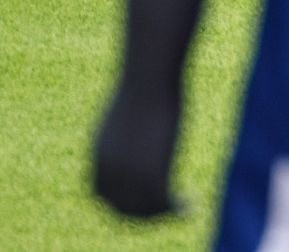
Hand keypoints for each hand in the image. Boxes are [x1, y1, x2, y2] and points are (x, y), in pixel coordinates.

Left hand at [92, 77, 183, 217]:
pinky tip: (190, 202)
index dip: (119, 201)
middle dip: (143, 213)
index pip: (100, 193)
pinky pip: (163, 204)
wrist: (149, 75)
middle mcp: (108, 167)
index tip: (142, 200)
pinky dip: (177, 209)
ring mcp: (128, 173)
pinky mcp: (150, 174)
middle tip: (166, 208)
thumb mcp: (130, 111)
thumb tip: (141, 132)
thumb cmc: (144, 83)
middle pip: (121, 208)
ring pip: (142, 211)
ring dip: (161, 213)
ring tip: (181, 203)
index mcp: (98, 151)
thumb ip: (130, 131)